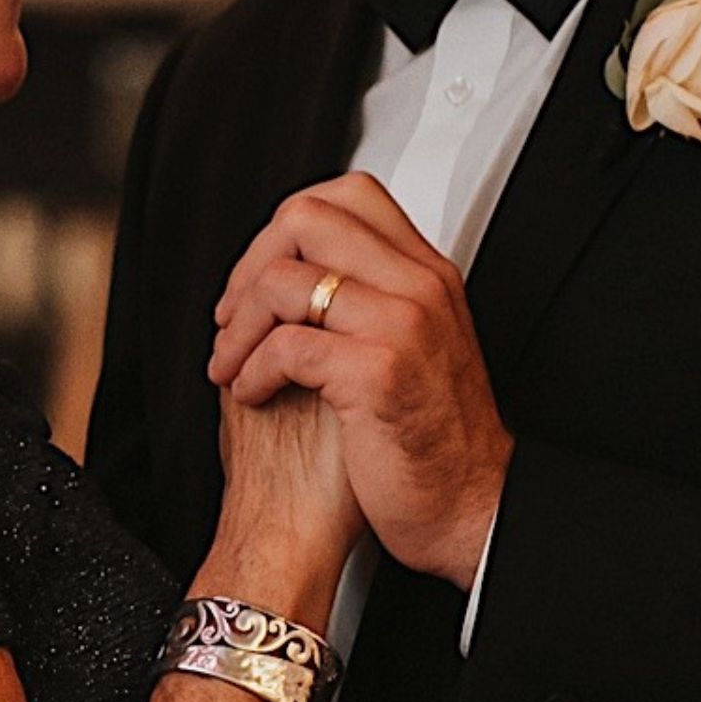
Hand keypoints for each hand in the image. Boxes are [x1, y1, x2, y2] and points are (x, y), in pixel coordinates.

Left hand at [211, 176, 514, 587]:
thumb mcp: (408, 346)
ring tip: (233, 365)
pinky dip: (250, 371)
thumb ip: (366, 299)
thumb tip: (288, 272)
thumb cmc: (427, 440)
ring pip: (285, 280)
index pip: (347, 195)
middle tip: (232, 319)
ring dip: (239, 327)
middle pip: (307, 219)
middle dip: (250, 268)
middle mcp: (420, 287)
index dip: (283, 230)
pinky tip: (251, 394)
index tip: (258, 280)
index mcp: (425, 275)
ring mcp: (403, 324)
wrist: (468, 506)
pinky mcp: (379, 372)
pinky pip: (286, 344)